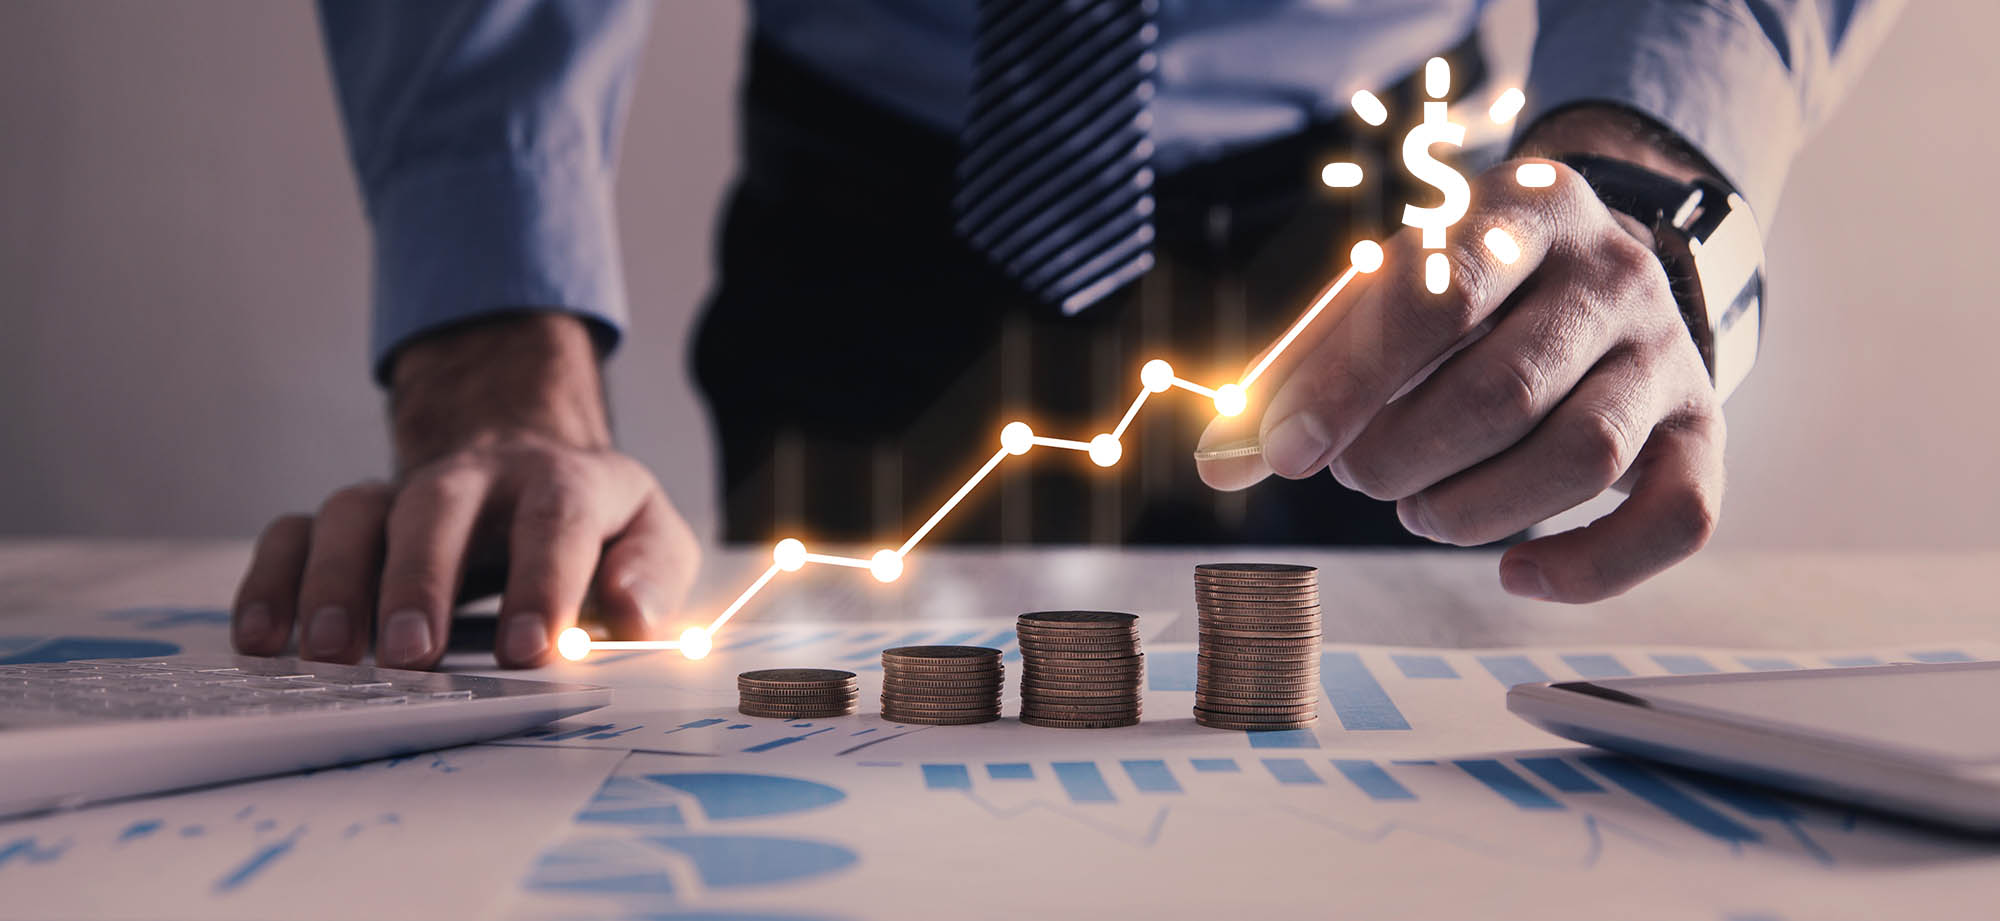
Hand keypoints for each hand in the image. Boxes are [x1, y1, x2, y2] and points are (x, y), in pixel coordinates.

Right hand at [231, 314, 699, 667]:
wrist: (530, 457)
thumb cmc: (596, 523)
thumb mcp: (651, 536)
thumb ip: (653, 573)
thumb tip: (632, 610)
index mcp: (564, 481)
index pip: (556, 520)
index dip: (543, 581)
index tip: (531, 650)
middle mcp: (477, 477)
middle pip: (438, 508)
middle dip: (421, 580)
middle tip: (413, 654)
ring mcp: (405, 494)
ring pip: (355, 513)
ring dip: (334, 582)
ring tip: (328, 656)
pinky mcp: (356, 520)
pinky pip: (297, 532)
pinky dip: (271, 581)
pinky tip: (262, 640)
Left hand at [1197, 111, 1725, 602]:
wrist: (1598, 267)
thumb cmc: (1463, 293)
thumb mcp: (1383, 294)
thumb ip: (1303, 367)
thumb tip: (1220, 460)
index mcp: (1524, 211)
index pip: (1437, 300)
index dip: (1351, 386)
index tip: (1285, 452)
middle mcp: (1614, 275)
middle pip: (1507, 390)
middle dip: (1404, 455)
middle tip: (1359, 474)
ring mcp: (1670, 354)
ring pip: (1583, 457)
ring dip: (1474, 509)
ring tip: (1421, 507)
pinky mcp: (1704, 430)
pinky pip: (1676, 519)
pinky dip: (1589, 567)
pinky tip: (1515, 572)